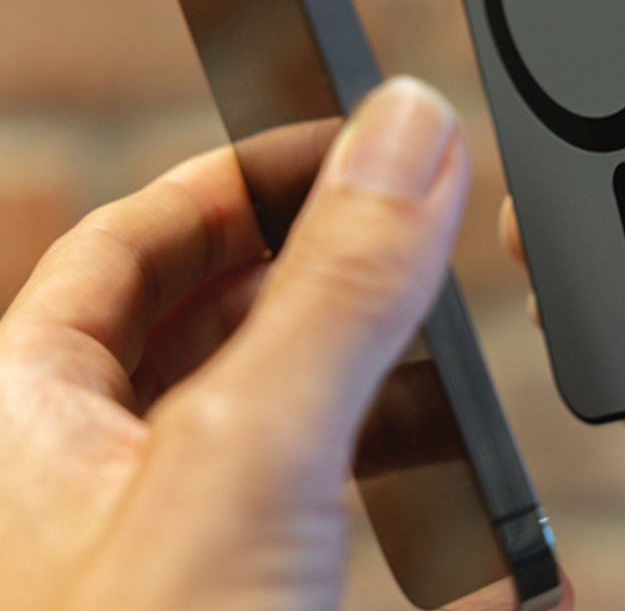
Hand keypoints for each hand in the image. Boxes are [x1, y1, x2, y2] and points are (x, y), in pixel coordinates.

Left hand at [0, 76, 556, 610]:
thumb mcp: (243, 464)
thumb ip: (335, 290)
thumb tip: (408, 128)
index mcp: (23, 417)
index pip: (135, 239)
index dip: (242, 175)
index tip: (350, 140)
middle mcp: (87, 487)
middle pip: (215, 329)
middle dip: (322, 274)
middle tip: (417, 240)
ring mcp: (173, 568)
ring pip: (281, 439)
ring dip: (378, 398)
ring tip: (456, 373)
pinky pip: (344, 547)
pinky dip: (428, 537)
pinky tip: (505, 562)